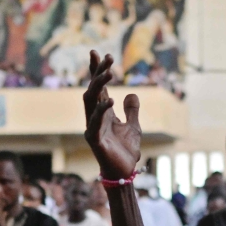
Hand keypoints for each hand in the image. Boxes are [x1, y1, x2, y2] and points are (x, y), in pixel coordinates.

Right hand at [84, 51, 140, 180]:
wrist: (124, 173)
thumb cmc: (125, 152)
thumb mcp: (133, 127)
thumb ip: (132, 111)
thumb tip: (131, 94)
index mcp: (103, 113)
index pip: (99, 88)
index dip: (98, 71)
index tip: (99, 53)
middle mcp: (95, 118)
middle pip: (93, 90)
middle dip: (98, 72)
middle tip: (108, 56)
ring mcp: (93, 128)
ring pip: (91, 101)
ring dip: (99, 85)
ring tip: (110, 71)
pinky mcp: (94, 140)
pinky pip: (95, 122)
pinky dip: (102, 111)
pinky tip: (110, 100)